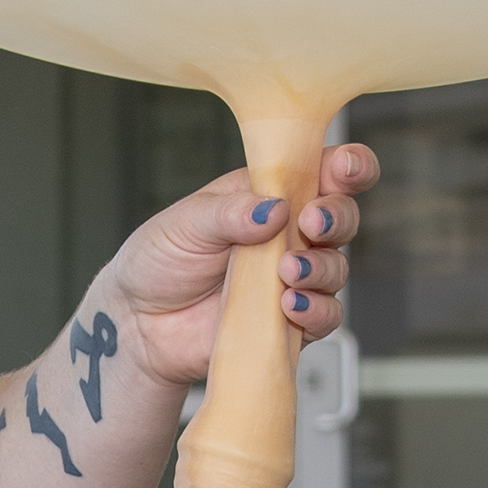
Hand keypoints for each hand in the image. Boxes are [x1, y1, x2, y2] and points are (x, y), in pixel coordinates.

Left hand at [102, 138, 379, 397]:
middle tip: (312, 222)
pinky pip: (325, 316)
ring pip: (336, 267)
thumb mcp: (185, 223)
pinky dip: (316, 310)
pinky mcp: (290, 320)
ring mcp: (292, 278)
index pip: (322, 170)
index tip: (343, 167)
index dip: (347, 164)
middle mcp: (289, 233)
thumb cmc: (161, 261)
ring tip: (286, 272)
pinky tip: (290, 305)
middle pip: (342, 216)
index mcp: (269, 194)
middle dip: (337, 215)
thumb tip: (274, 208)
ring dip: (321, 267)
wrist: (140, 324)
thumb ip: (229, 212)